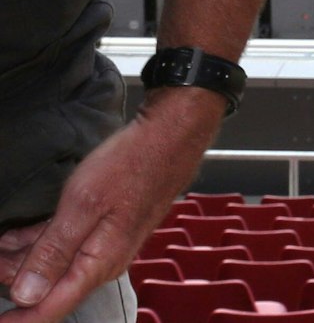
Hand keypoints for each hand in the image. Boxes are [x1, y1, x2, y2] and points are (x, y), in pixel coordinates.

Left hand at [0, 89, 224, 321]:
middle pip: (49, 288)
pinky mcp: (106, 228)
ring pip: (56, 266)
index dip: (19, 320)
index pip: (50, 308)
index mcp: (98, 263)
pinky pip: (66, 247)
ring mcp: (106, 245)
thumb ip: (54, 252)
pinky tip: (16, 238)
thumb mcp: (83, 205)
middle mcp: (103, 261)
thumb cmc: (133, 164)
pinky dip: (40, 245)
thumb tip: (27, 294)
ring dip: (22, 262)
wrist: (171, 136)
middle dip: (14, 282)